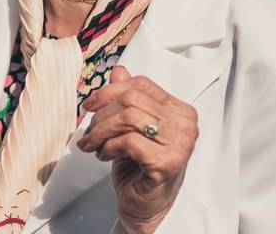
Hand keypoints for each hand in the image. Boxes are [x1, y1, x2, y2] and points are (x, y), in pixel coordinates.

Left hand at [76, 66, 198, 233]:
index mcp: (180, 111)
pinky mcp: (167, 164)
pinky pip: (128, 142)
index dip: (110, 91)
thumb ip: (128, 98)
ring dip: (101, 132)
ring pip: (128, 118)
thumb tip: (119, 70)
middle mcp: (186, 125)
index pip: (142, 85)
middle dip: (102, 114)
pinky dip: (108, 147)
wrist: (145, 206)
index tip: (89, 105)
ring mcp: (180, 145)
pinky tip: (104, 156)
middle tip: (89, 131)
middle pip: (131, 100)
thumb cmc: (139, 166)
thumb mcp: (130, 128)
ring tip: (93, 145)